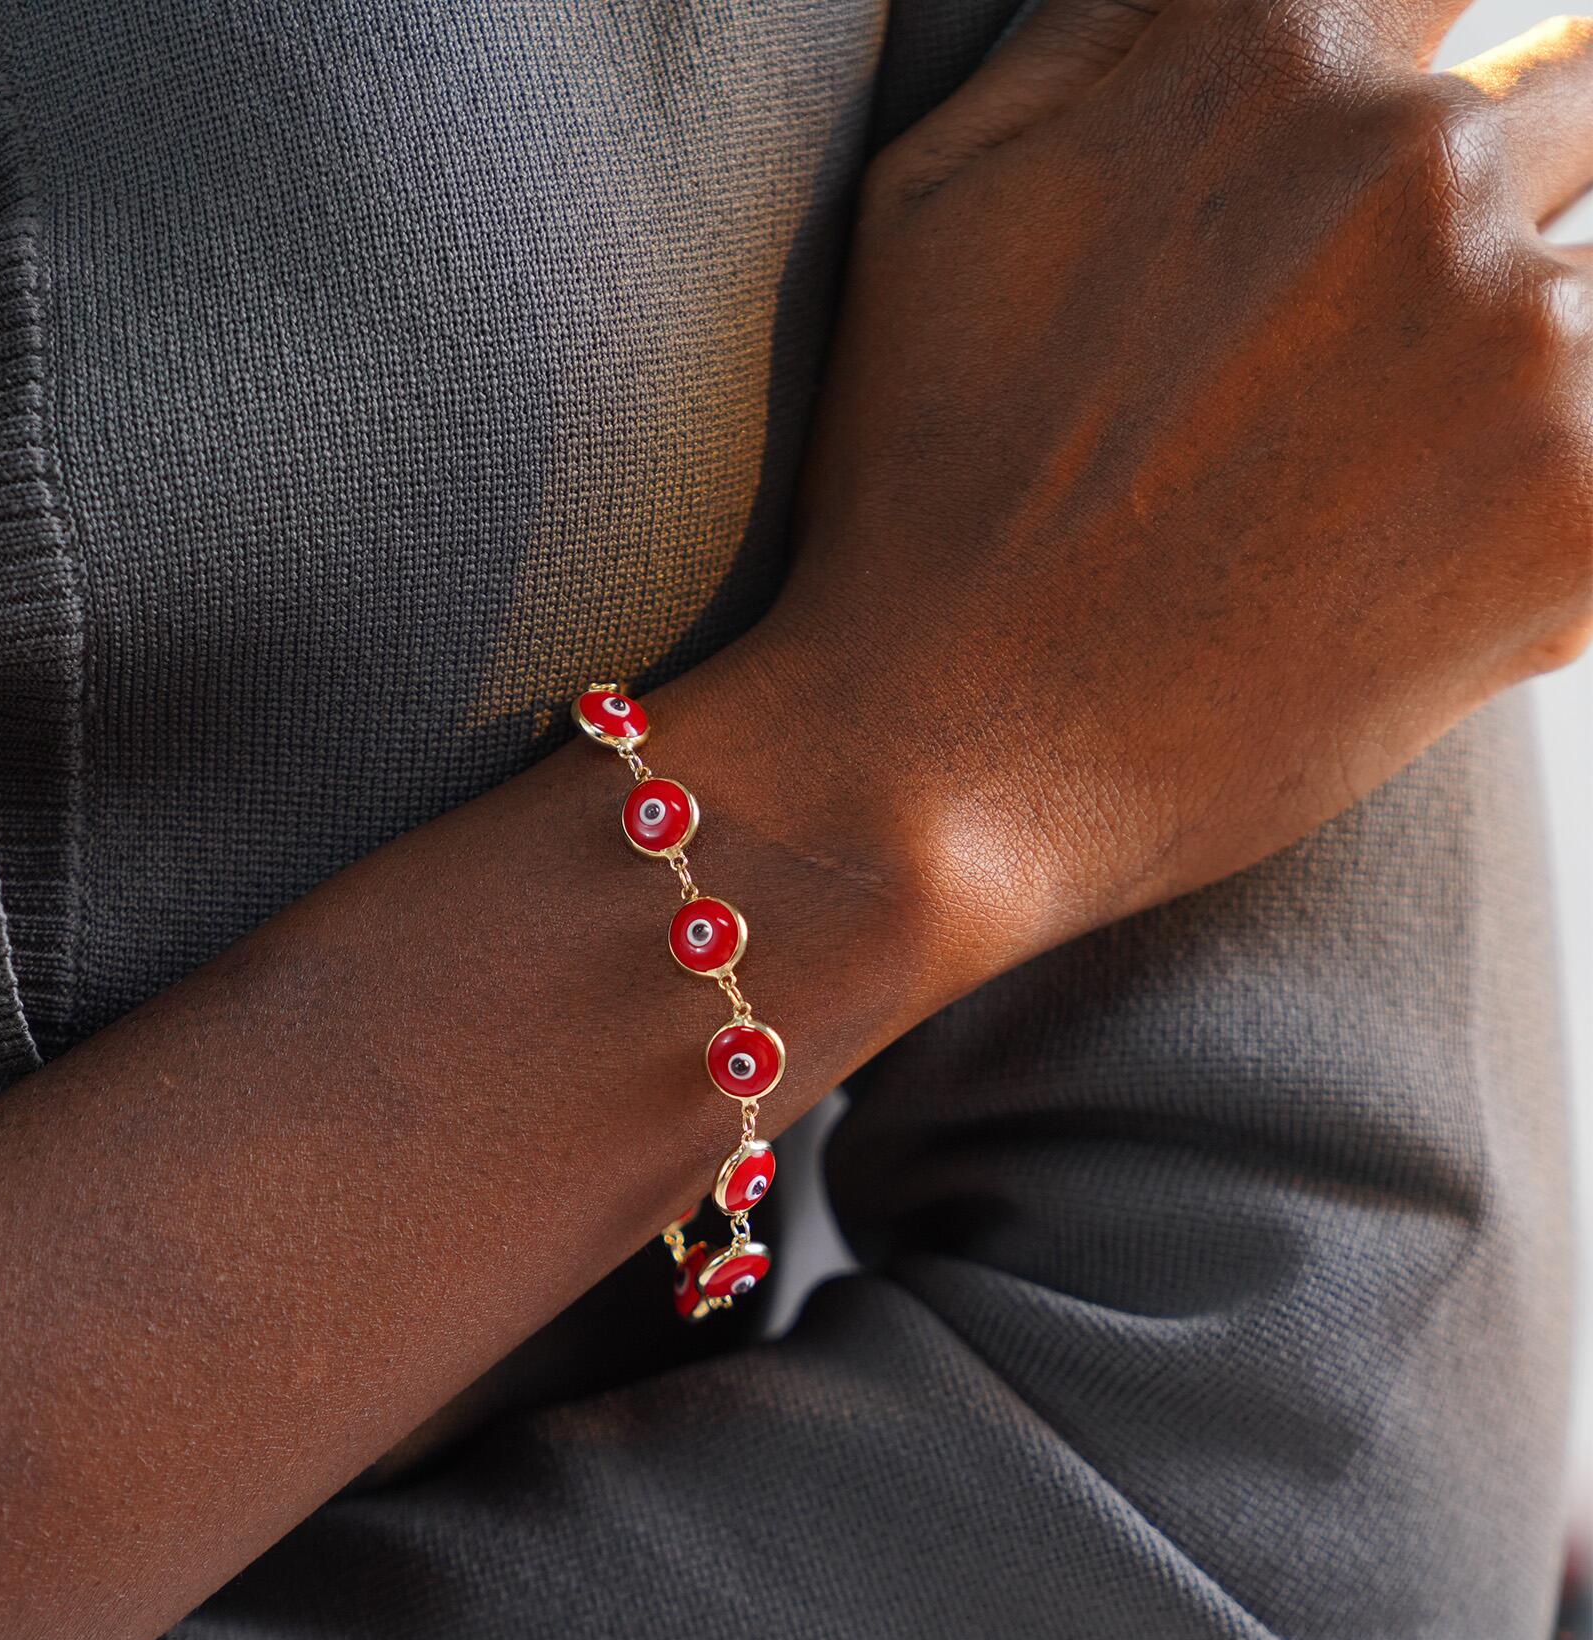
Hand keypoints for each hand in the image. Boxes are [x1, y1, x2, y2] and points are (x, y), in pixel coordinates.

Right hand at [773, 0, 1592, 956]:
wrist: (935, 764)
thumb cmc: (913, 498)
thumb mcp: (933, 196)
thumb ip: (1104, 31)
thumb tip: (1235, 0)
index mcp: (1265, 49)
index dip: (1416, 68)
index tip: (1378, 200)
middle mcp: (1414, 156)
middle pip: (1565, 112)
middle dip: (1477, 231)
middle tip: (1339, 386)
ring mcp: (1514, 329)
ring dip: (1510, 375)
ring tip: (1358, 502)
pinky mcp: (1578, 504)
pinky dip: (1546, 509)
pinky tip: (1418, 577)